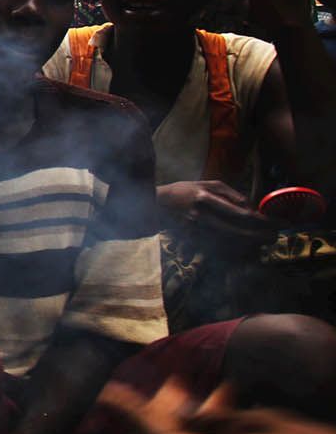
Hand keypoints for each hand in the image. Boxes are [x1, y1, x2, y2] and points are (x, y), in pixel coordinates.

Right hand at [156, 180, 276, 242]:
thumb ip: (230, 194)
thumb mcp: (207, 184)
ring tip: (264, 241)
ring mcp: (195, 231)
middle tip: (274, 236)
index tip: (278, 223)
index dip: (263, 221)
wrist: (154, 203)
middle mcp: (201, 216)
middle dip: (259, 236)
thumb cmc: (183, 191)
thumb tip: (251, 208)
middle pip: (238, 232)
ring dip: (249, 244)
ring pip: (229, 243)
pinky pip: (217, 248)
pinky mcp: (191, 240)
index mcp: (206, 198)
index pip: (241, 214)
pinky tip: (245, 247)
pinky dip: (233, 249)